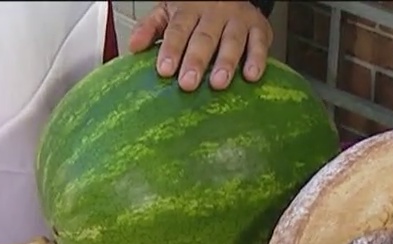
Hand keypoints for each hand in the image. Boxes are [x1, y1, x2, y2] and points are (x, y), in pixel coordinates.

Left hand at [129, 1, 272, 91]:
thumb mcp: (169, 12)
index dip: (171, 49)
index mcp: (189, 10)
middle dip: (196, 60)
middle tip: (188, 83)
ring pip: (232, 41)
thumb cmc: (195, 10)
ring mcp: (237, 20)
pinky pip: (259, 44)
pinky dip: (257, 59)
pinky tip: (251, 76)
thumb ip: (150, 28)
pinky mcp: (259, 28)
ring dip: (226, 63)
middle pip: (204, 37)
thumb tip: (133, 46)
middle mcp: (214, 13)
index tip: (164, 70)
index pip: (178, 30)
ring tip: (218, 83)